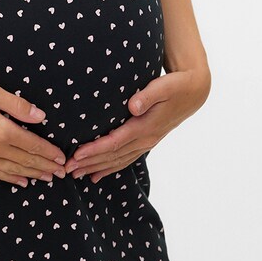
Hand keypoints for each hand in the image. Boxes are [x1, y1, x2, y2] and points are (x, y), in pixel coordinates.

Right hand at [0, 77, 67, 186]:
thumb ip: (17, 105)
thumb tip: (40, 117)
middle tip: (62, 173)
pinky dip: (11, 179)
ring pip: (12, 170)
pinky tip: (21, 181)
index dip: (49, 153)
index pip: (32, 145)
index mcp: (1, 131)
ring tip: (47, 179)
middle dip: (45, 167)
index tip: (62, 158)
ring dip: (32, 175)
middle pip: (25, 161)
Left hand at [63, 67, 211, 183]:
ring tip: (77, 175)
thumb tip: (132, 106)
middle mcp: (145, 139)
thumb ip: (147, 95)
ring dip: (97, 168)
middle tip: (67, 169)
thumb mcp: (164, 86)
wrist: (194, 91)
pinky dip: (111, 167)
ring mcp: (147, 142)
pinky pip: (126, 158)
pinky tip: (98, 174)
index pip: (115, 143)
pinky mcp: (147, 140)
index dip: (94, 150)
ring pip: (118, 160)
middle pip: (113, 156)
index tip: (76, 155)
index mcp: (146, 126)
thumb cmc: (176, 86)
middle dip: (89, 163)